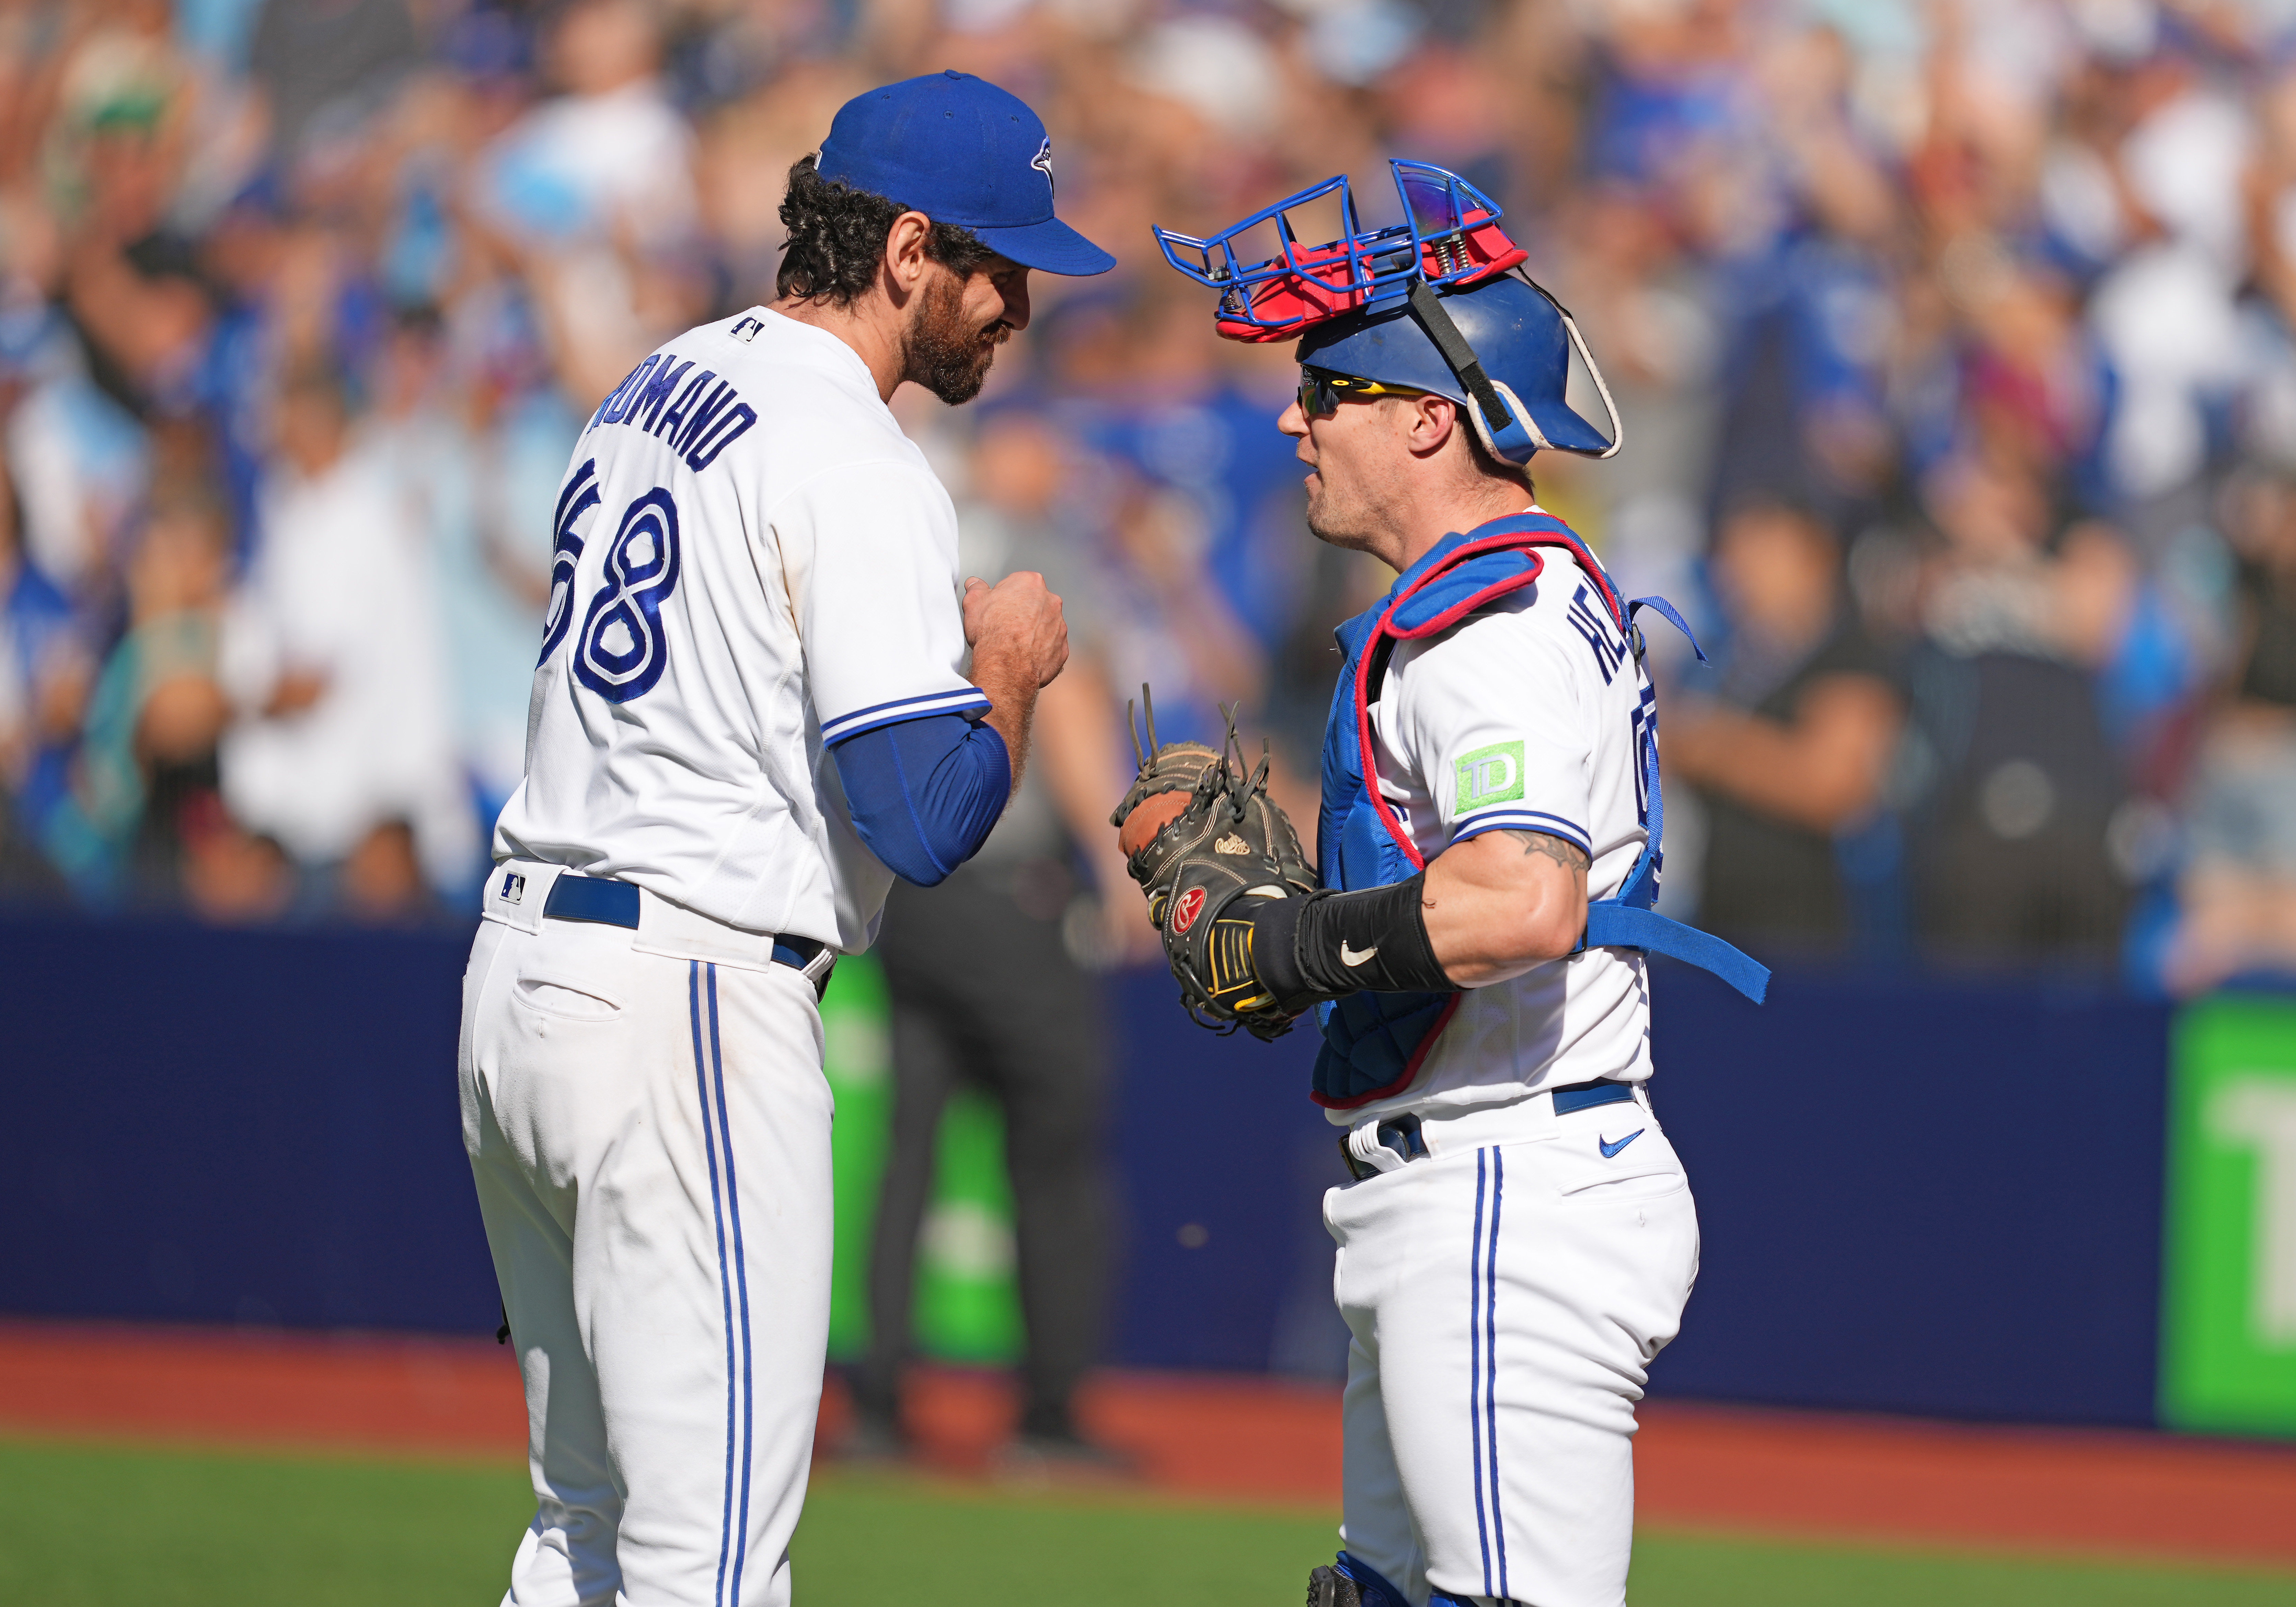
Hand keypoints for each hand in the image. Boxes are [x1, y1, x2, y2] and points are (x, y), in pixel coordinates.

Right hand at [964, 571, 1067, 688]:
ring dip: (1032, 631)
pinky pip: (1050, 646)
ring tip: (1013, 642)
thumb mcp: (973, 602)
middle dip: (1021, 612)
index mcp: (1031, 582)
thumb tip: (974, 584)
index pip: (1016, 584)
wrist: (1006, 665)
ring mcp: (1059, 625)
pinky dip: (1039, 650)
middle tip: (1004, 626)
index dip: (1003, 597)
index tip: (996, 608)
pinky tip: (1024, 654)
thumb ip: (976, 589)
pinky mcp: (1062, 648)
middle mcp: (1050, 600)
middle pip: (1033, 603)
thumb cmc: (992, 632)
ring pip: (1044, 625)